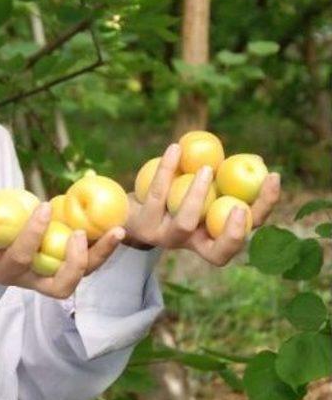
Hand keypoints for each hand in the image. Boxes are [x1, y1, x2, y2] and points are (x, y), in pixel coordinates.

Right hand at [0, 202, 125, 298]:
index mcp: (7, 272)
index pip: (22, 258)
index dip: (33, 236)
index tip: (42, 207)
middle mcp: (34, 279)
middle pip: (63, 284)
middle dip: (76, 262)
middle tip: (82, 234)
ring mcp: (53, 273)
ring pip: (83, 273)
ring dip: (102, 254)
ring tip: (117, 230)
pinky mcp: (66, 262)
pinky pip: (89, 257)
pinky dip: (103, 243)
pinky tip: (114, 222)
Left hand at [124, 143, 280, 265]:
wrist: (128, 204)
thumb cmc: (175, 191)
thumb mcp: (202, 187)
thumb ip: (227, 179)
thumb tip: (258, 160)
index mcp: (211, 237)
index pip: (244, 236)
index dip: (261, 213)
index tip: (271, 180)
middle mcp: (191, 245)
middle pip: (218, 252)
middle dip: (233, 233)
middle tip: (239, 205)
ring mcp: (166, 238)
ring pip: (185, 223)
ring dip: (198, 196)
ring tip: (207, 168)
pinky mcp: (143, 224)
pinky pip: (158, 195)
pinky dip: (168, 169)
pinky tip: (176, 148)